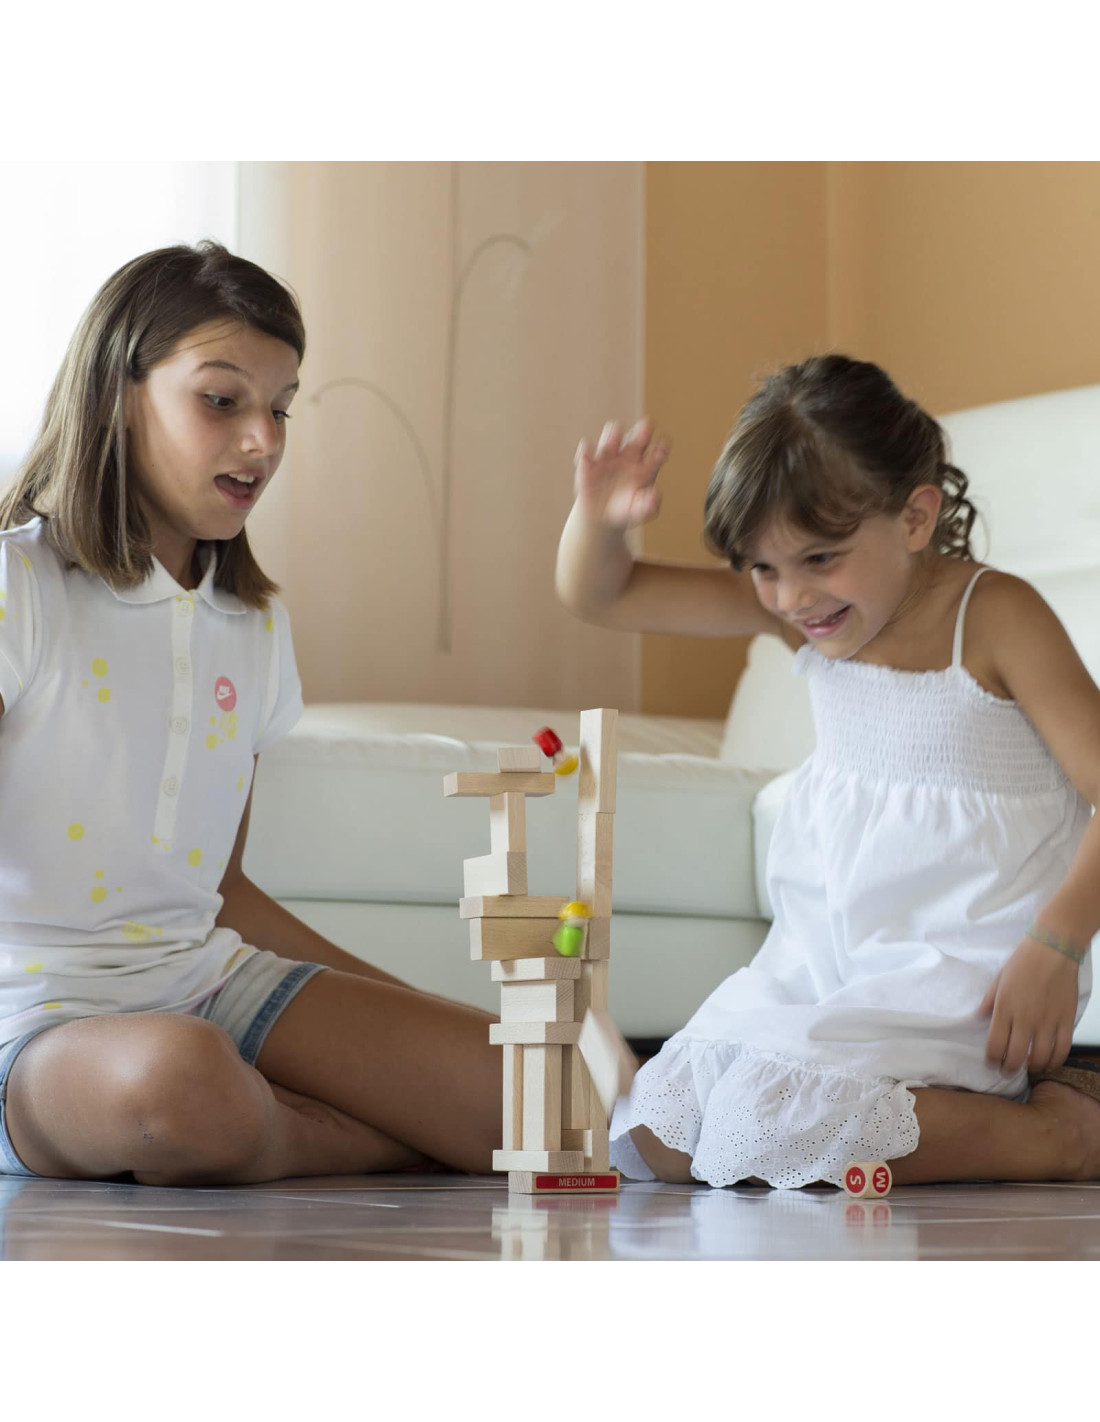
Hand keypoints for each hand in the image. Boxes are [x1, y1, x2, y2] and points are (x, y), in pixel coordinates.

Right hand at [574, 417, 668, 530]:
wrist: (601, 515)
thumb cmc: (625, 510)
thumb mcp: (638, 511)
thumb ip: (648, 506)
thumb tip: (654, 497)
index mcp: (646, 464)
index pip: (658, 450)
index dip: (661, 449)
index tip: (660, 453)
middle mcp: (630, 454)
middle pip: (639, 435)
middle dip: (643, 431)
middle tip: (645, 430)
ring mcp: (609, 455)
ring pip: (612, 435)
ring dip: (613, 435)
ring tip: (614, 442)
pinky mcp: (589, 462)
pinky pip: (586, 452)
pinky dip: (586, 452)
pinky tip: (587, 459)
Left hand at [980, 937, 1080, 1074]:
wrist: (1052, 950)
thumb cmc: (1023, 961)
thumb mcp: (998, 979)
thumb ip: (989, 1001)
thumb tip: (978, 1018)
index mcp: (1004, 1009)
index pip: (995, 1045)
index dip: (992, 1060)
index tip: (991, 1064)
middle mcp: (1025, 1019)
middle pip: (1015, 1057)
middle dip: (1009, 1069)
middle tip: (1007, 1071)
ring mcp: (1047, 1021)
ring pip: (1039, 1058)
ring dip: (1032, 1068)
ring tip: (1028, 1067)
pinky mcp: (1066, 1021)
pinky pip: (1062, 1049)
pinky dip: (1055, 1061)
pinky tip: (1049, 1063)